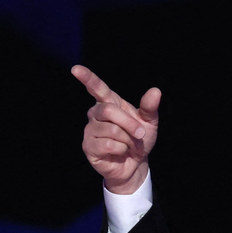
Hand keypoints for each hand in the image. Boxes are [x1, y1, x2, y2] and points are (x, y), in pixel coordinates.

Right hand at [71, 65, 160, 194]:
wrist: (135, 164)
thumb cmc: (139, 139)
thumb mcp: (149, 122)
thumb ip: (149, 107)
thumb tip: (155, 91)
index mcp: (110, 103)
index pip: (97, 88)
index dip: (87, 78)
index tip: (75, 69)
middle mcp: (96, 114)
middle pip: (109, 110)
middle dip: (129, 123)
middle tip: (140, 133)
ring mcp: (90, 130)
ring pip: (111, 130)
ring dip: (128, 140)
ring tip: (129, 145)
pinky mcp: (88, 146)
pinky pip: (108, 145)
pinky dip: (121, 149)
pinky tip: (120, 152)